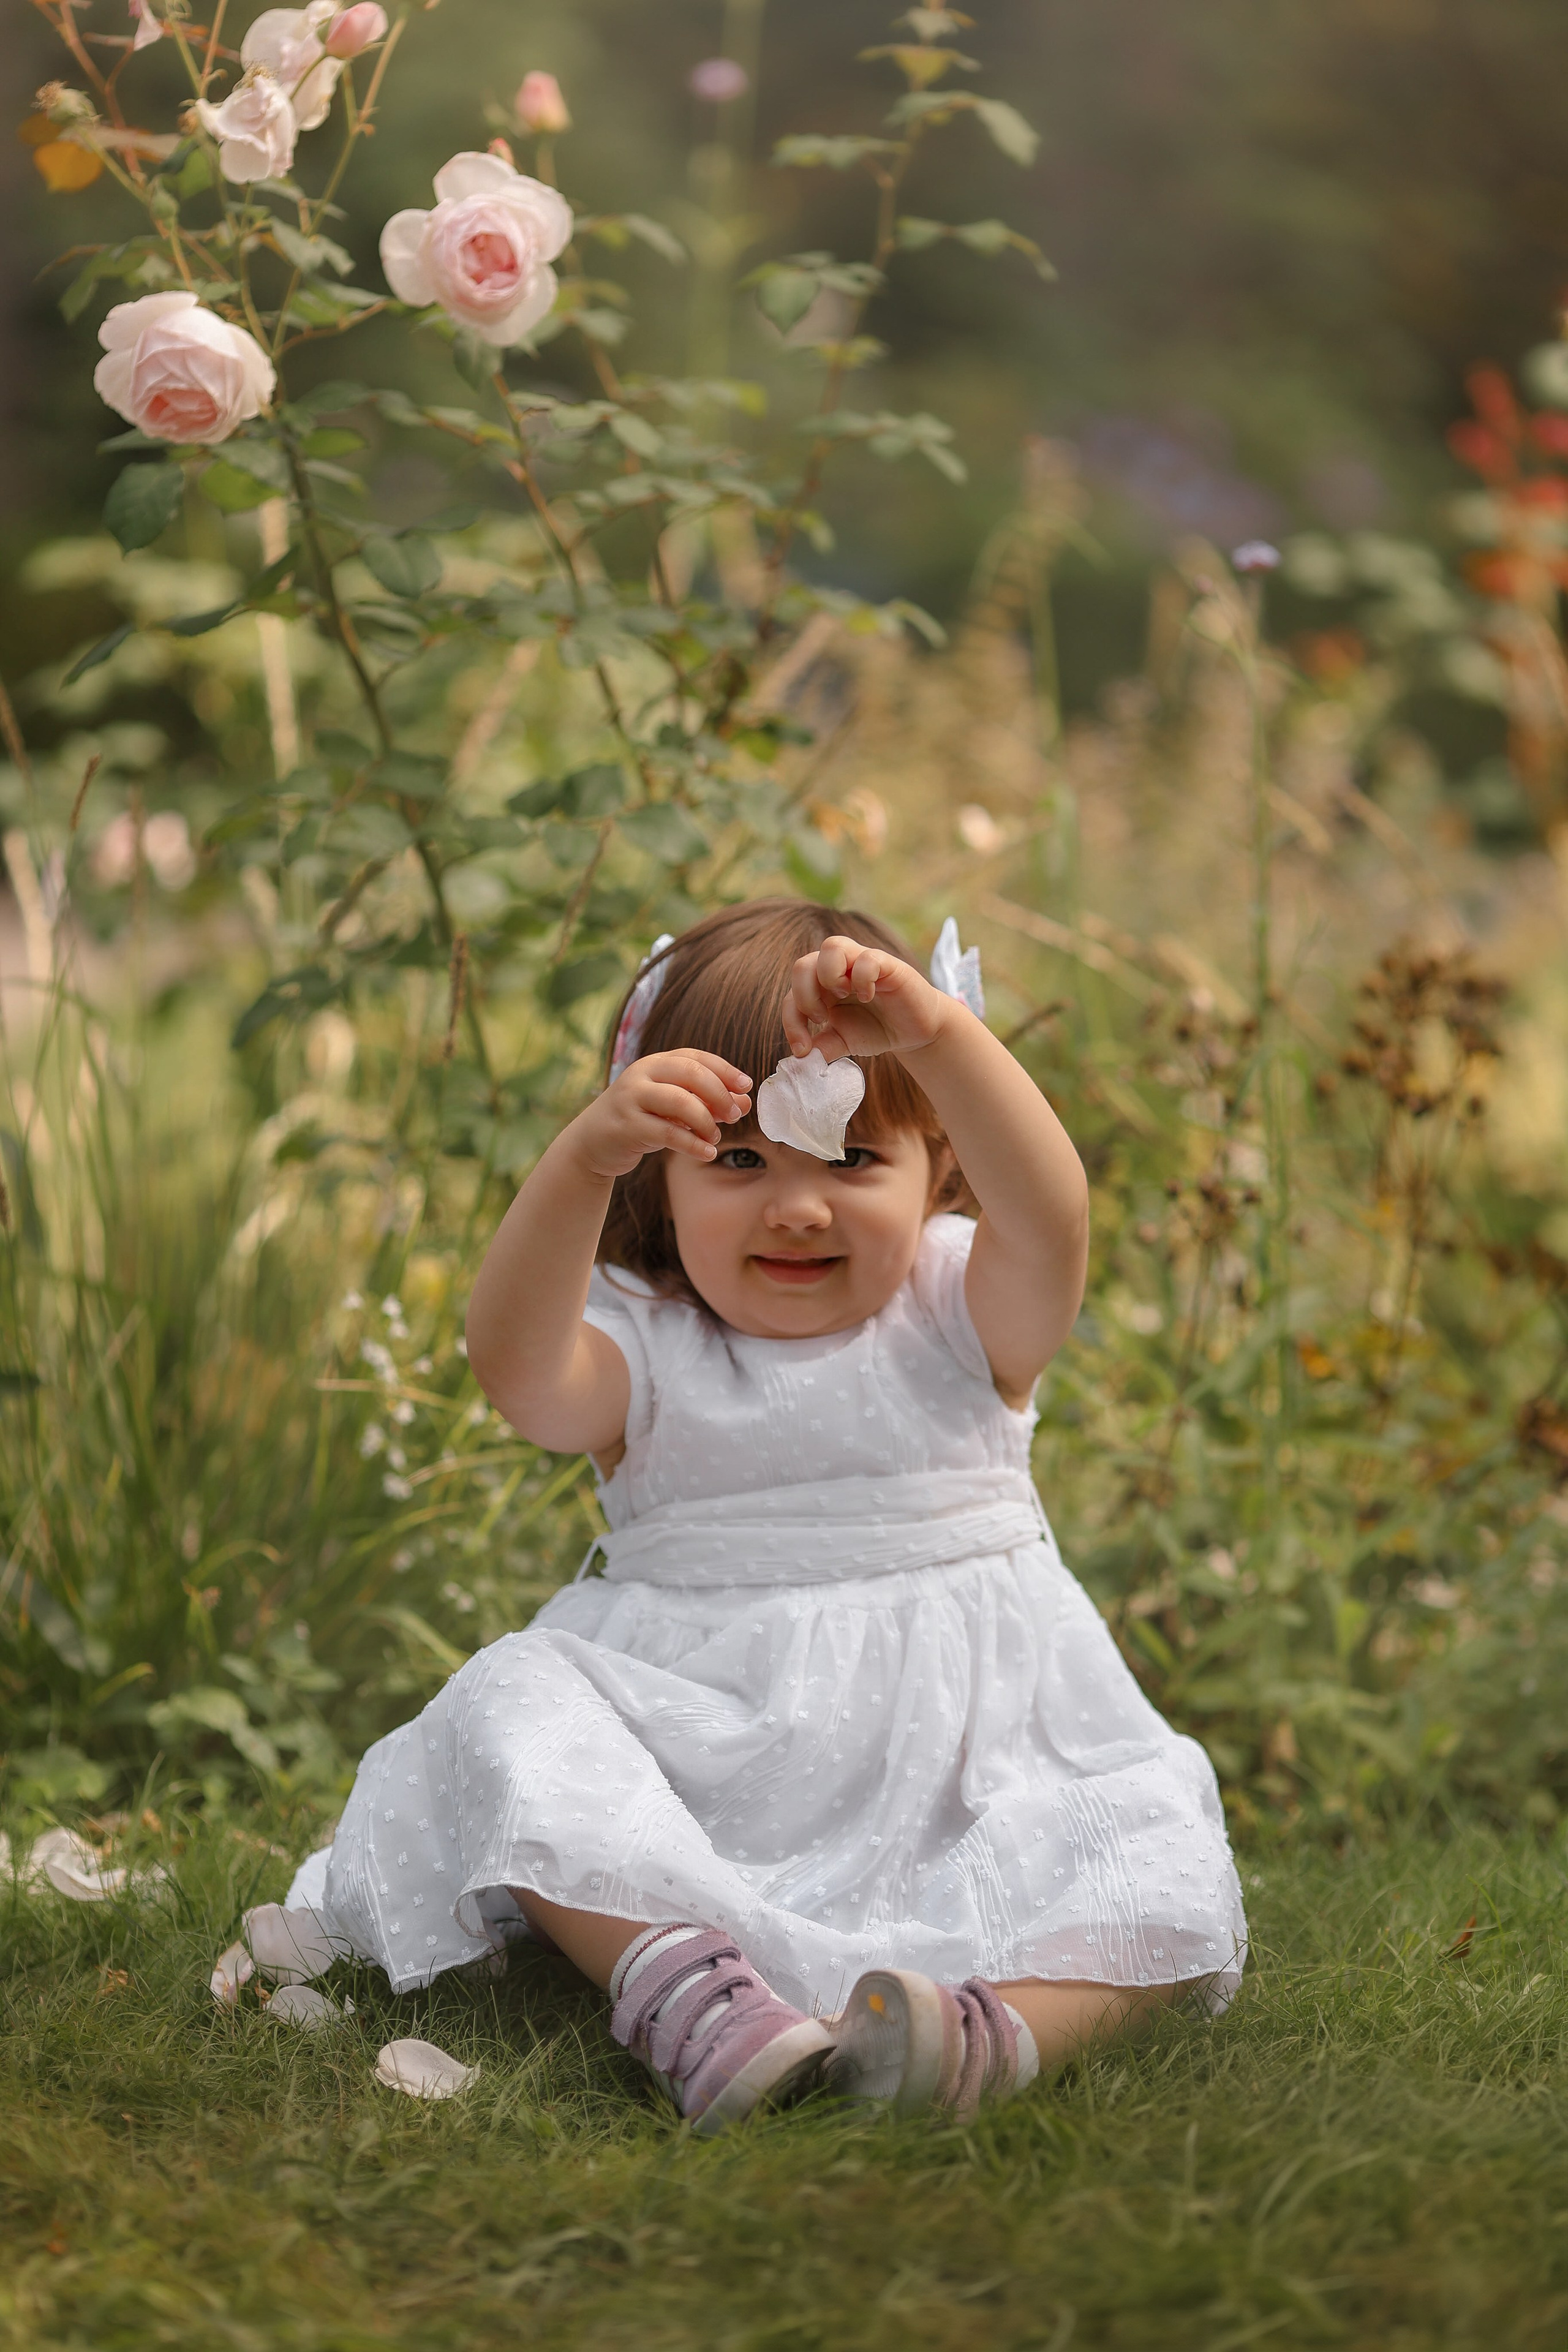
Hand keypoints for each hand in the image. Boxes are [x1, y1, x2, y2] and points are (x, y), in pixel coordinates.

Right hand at [573, 1049, 751, 1178]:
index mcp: (654, 1063)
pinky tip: (707, 1153)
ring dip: (707, 1121)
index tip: (747, 1085)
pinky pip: (667, 1133)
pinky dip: (693, 1144)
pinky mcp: (626, 1127)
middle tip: (736, 1115)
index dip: (725, 1070)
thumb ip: (705, 1102)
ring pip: (680, 1102)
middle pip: (691, 1074)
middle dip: (720, 1094)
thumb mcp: (672, 1108)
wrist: (591, 1144)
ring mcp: (631, 1099)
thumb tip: (744, 1103)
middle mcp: (641, 1074)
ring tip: (716, 1137)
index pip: (695, 1057)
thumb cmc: (639, 1121)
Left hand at [782, 935, 954, 1063]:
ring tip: (842, 997)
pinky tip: (868, 996)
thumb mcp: (843, 1042)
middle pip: (803, 964)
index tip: (803, 1049)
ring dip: (829, 975)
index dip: (791, 1022)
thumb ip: (821, 1047)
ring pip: (832, 946)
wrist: (914, 1031)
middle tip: (821, 1019)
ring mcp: (861, 962)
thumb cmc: (876, 1029)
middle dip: (804, 995)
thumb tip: (798, 1060)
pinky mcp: (887, 964)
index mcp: (820, 987)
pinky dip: (862, 978)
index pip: (792, 995)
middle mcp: (837, 969)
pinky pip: (867, 958)